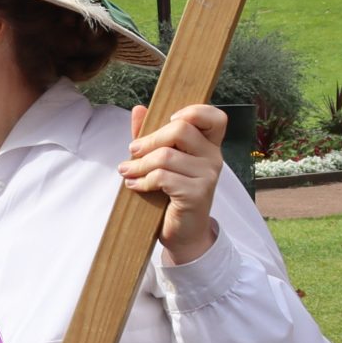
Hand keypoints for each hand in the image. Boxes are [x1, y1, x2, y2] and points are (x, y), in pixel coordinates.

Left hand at [123, 103, 225, 265]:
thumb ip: (151, 134)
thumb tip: (138, 109)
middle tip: (132, 151)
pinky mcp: (197, 194)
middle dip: (149, 139)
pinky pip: (163, 177)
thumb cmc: (171, 193)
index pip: (214, 117)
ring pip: (166, 156)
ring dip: (139, 164)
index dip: (193, 111)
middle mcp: (213, 157)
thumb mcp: (160, 160)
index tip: (168, 120)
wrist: (183, 233)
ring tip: (127, 172)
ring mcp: (208, 176)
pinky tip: (135, 186)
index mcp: (208, 145)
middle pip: (181, 129)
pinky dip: (143, 181)